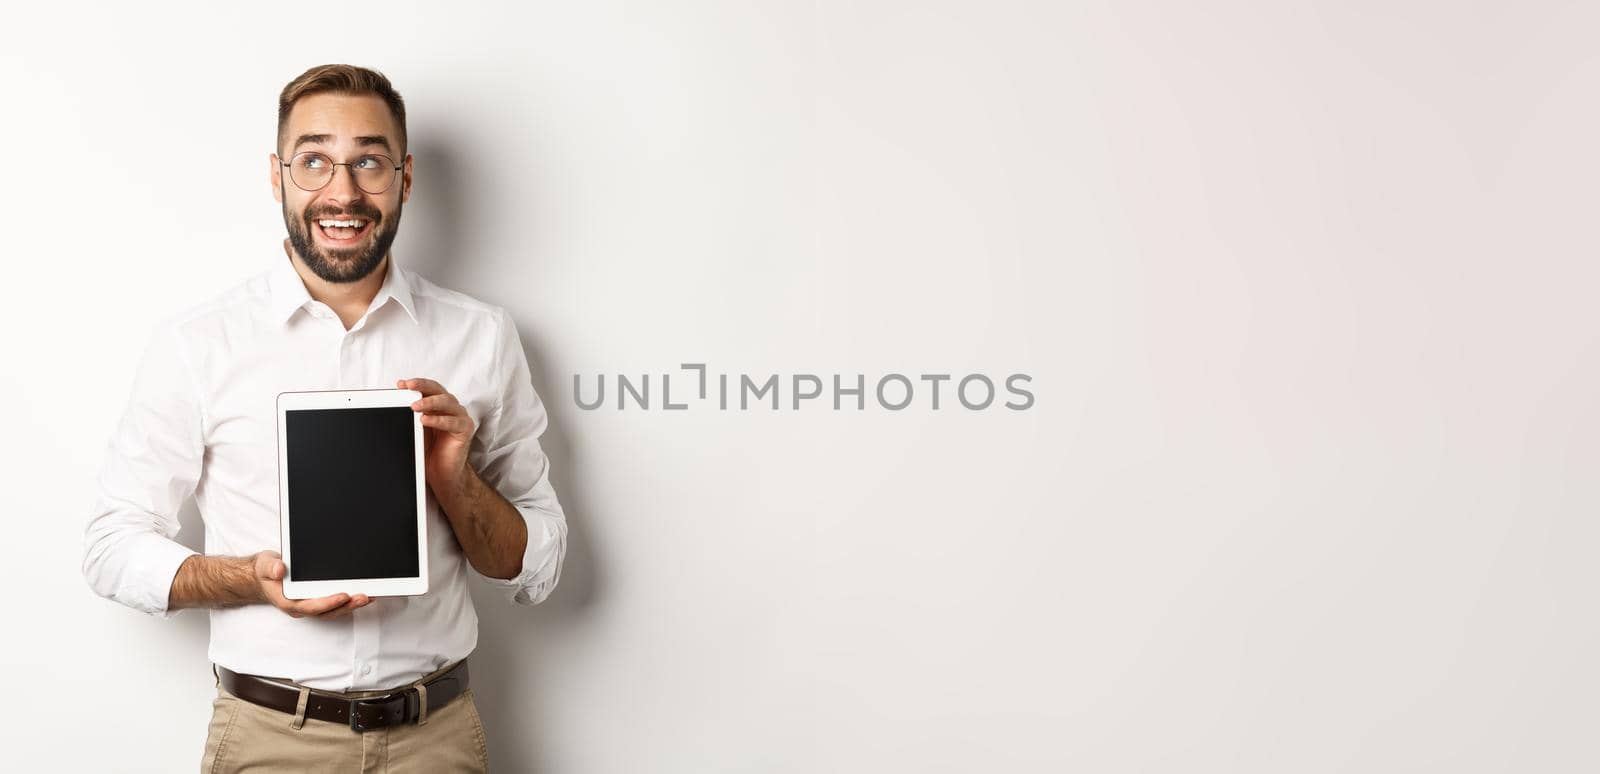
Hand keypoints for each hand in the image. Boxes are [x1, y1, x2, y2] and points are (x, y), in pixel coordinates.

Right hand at [252, 550, 370, 618]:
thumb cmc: (267, 571)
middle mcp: (300, 607)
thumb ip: (271, 567)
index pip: (310, 606)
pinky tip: (363, 594)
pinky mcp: (317, 600)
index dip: (327, 603)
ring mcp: (310, 605)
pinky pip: (335, 604)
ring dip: (351, 605)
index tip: (343, 596)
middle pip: (326, 611)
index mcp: (287, 601)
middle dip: (346, 605)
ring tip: (369, 597)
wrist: (266, 575)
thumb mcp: (265, 565)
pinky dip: (349, 601)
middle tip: (363, 597)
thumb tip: (279, 570)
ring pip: (333, 610)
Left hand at [398, 377, 475, 497]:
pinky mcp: (465, 430)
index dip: (416, 383)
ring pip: (447, 402)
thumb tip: (392, 403)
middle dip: (422, 386)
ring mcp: (459, 418)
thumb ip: (408, 416)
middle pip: (438, 390)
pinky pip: (453, 421)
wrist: (442, 474)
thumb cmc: (429, 452)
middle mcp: (450, 409)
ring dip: (429, 402)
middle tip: (408, 387)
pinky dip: (438, 420)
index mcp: (438, 406)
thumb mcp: (413, 430)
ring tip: (415, 406)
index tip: (401, 384)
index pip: (428, 388)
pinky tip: (425, 420)